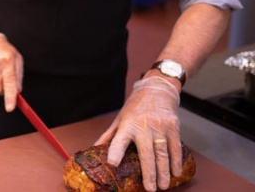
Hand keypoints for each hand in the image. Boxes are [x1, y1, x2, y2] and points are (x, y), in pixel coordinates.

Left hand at [95, 76, 182, 190]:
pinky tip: (175, 173)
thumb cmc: (135, 107)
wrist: (156, 89)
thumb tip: (94, 149)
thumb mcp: (120, 119)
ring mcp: (160, 126)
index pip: (119, 139)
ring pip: (163, 153)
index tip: (112, 163)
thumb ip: (109, 136)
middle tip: (149, 188)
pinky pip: (175, 147)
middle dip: (149, 172)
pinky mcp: (173, 126)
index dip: (115, 151)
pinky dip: (176, 161)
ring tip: (162, 186)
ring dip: (163, 172)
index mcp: (127, 124)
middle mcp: (143, 126)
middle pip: (146, 153)